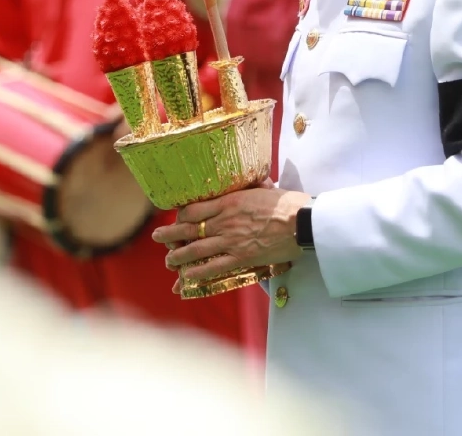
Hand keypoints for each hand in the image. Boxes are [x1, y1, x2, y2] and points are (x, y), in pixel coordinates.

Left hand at [151, 185, 310, 281]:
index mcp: (229, 201)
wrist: (303, 221)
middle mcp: (225, 220)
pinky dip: (197, 273)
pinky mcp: (241, 257)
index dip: (180, 215)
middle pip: (189, 229)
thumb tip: (255, 183)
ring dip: (178, 257)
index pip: (194, 208)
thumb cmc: (288, 203)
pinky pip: (213, 267)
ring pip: (195, 250)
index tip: (175, 218)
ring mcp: (231, 240)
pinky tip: (186, 277)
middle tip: (158, 238)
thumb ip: (253, 188)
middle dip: (170, 235)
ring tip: (168, 261)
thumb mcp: (265, 189)